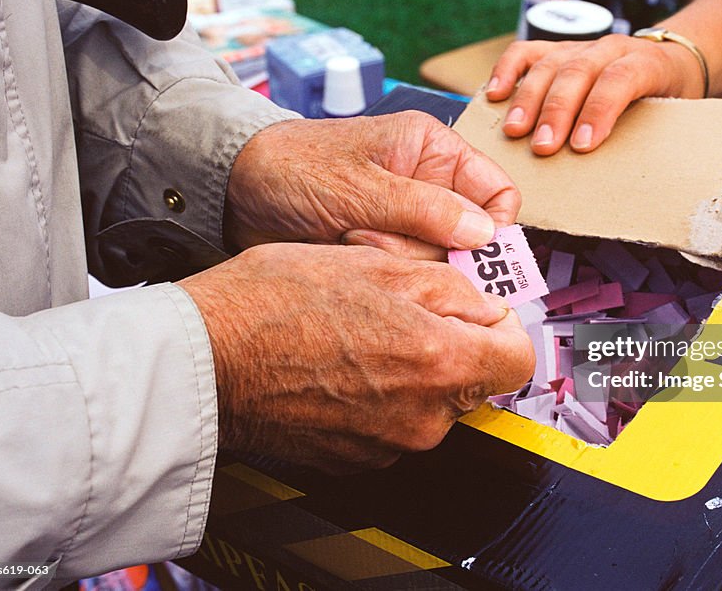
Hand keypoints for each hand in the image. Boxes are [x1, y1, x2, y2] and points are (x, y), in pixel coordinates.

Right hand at [179, 242, 533, 473]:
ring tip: (361, 331)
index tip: (480, 310)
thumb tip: (485, 306)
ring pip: (430, 400)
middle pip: (472, 379)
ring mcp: (389, 445)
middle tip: (405, 308)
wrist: (204, 359)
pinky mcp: (356, 459)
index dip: (502, 326)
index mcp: (438, 364)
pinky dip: (380, 394)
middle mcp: (422, 419)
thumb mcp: (377, 263)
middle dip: (452, 342)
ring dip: (413, 367)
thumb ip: (451, 288)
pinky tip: (341, 362)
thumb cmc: (275, 304)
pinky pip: (392, 422)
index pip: (517, 358)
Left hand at [224, 111, 519, 258]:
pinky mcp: (383, 247)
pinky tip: (345, 247)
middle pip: (469, 237)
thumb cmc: (293, 168)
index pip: (499, 192)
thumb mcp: (360, 187)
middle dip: (429, 247)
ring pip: (435, 260)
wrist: (235, 192)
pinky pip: (404, 272)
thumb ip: (424, 210)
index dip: (496, 227)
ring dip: (397, 258)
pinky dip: (378, 269)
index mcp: (433, 151)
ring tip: (352, 236)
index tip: (473, 254)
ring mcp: (406, 219)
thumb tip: (485, 234)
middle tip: (383, 237)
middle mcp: (428, 185)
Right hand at [485, 34, 703, 155]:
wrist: (672, 60)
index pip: (619, 80)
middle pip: (578, 72)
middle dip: (556, 111)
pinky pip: (526, 52)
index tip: (582, 145)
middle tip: (542, 147)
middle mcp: (611, 49)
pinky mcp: (558, 49)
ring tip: (514, 131)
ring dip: (528, 98)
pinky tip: (495, 94)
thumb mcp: (673, 114)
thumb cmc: (668, 96)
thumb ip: (648, 134)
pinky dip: (507, 70)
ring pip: (549, 63)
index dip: (599, 110)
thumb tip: (624, 178)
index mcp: (647, 63)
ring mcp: (581, 46)